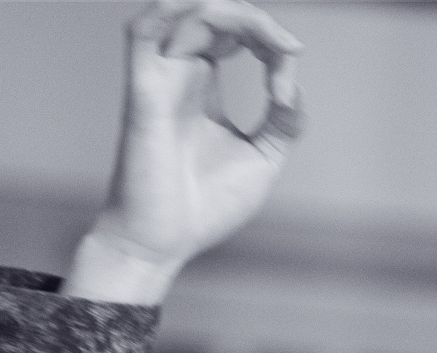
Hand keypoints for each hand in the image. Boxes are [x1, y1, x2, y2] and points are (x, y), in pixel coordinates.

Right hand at [68, 2, 302, 304]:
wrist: (163, 244)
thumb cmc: (204, 208)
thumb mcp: (261, 160)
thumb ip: (282, 123)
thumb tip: (293, 88)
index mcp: (203, 85)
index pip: (236, 34)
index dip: (270, 44)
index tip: (289, 85)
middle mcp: (179, 72)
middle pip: (216, 15)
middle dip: (258, 22)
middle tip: (289, 51)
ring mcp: (160, 76)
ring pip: (188, 11)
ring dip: (232, 14)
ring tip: (268, 39)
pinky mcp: (142, 88)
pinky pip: (146, 29)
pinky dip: (178, 11)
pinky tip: (215, 18)